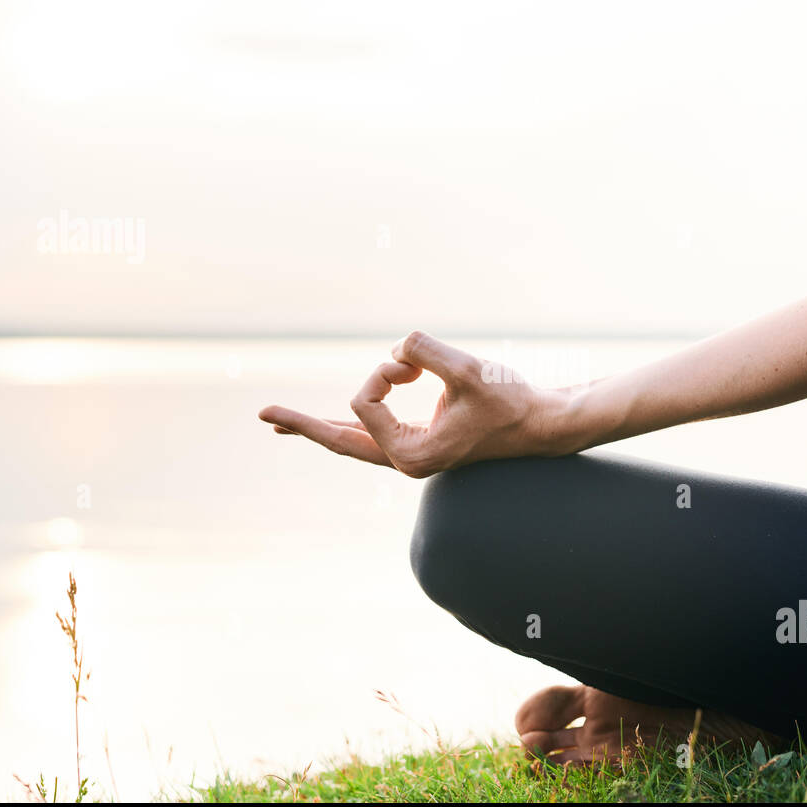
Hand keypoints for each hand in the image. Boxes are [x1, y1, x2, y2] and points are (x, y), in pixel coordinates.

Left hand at [258, 331, 567, 477]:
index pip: (365, 402)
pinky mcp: (423, 439)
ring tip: (281, 422)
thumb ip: (425, 351)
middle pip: (340, 440)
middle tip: (261, 414)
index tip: (412, 365)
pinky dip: (349, 421)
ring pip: (353, 438)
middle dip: (301, 424)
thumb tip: (397, 346)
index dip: (381, 372)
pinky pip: (373, 432)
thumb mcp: (469, 369)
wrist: (545, 422)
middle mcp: (408, 459)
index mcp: (412, 455)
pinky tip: (330, 423)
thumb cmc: (512, 401)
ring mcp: (414, 452)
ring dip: (320, 425)